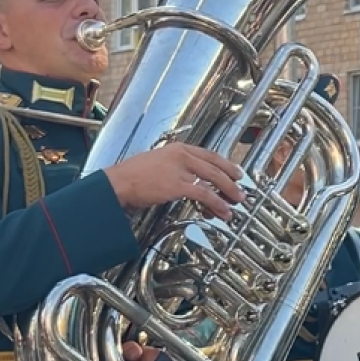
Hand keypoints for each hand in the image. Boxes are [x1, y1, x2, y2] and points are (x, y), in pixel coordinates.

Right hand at [105, 144, 246, 220]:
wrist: (118, 182)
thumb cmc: (131, 175)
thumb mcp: (157, 163)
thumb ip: (175, 167)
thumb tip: (188, 180)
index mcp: (178, 149)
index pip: (209, 155)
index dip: (226, 164)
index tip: (235, 172)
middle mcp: (182, 156)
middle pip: (216, 167)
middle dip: (232, 179)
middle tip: (241, 189)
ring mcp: (181, 170)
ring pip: (214, 180)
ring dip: (228, 193)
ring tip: (237, 203)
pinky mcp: (178, 185)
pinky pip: (205, 195)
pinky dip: (217, 204)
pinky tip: (223, 211)